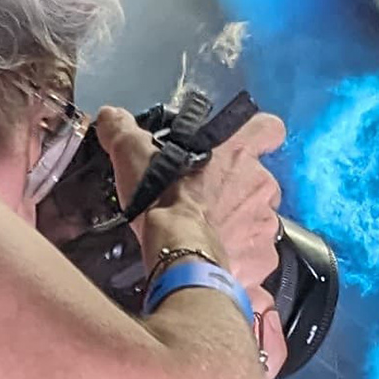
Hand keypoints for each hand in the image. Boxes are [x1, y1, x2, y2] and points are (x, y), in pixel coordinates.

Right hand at [119, 105, 292, 301]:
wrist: (176, 253)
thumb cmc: (162, 199)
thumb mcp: (134, 154)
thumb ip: (124, 130)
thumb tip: (111, 116)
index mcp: (240, 152)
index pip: (268, 129)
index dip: (259, 135)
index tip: (244, 147)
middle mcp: (261, 185)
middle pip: (261, 182)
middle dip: (240, 192)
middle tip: (210, 202)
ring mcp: (265, 225)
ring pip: (260, 221)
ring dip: (241, 227)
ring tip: (211, 235)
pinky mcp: (261, 259)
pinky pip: (257, 258)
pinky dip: (243, 261)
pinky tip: (219, 262)